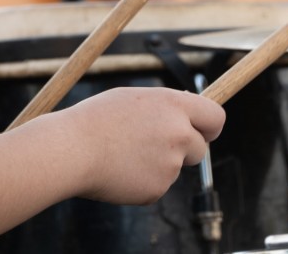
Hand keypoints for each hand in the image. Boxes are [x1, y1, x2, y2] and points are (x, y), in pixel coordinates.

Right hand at [57, 87, 223, 204]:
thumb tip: (184, 114)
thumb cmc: (96, 120)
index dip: (210, 127)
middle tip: (155, 147)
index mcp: (174, 106)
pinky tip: (120, 171)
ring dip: (158, 165)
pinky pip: (157, 185)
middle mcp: (179, 134)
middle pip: (200, 148)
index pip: (215, 117)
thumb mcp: (134, 98)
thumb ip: (165, 107)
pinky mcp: (158, 189)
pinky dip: (143, 181)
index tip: (204, 132)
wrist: (72, 150)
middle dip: (185, 150)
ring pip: (174, 168)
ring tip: (124, 154)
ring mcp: (170, 164)